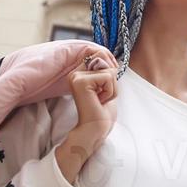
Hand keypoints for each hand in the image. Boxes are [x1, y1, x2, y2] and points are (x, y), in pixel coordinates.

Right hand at [56, 47, 119, 184]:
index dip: (111, 76)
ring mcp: (76, 77)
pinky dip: (110, 92)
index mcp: (79, 73)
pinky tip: (99, 102)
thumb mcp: (107, 87)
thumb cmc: (102, 113)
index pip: (104, 58)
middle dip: (112, 83)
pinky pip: (108, 77)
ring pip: (109, 71)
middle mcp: (75, 73)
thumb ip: (106, 70)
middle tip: (101, 98)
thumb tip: (108, 55)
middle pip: (108, 64)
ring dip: (111, 89)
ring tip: (100, 101)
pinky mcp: (81, 82)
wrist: (95, 131)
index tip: (102, 93)